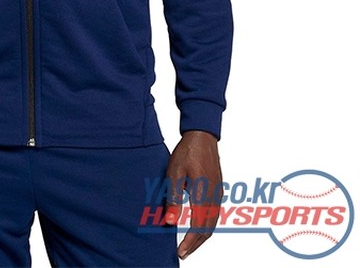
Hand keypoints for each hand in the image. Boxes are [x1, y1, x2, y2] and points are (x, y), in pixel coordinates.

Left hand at [164, 130, 221, 259]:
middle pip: (208, 230)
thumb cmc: (187, 152)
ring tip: (188, 244)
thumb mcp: (174, 174)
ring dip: (201, 236)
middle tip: (183, 253)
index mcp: (203, 196)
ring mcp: (218, 194)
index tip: (180, 253)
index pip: (198, 228)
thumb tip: (170, 223)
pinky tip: (197, 226)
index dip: (189, 243)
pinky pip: (214, 214)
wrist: (202, 136)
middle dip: (196, 244)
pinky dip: (206, 225)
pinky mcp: (218, 189)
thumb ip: (173, 199)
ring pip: (213, 223)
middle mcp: (214, 198)